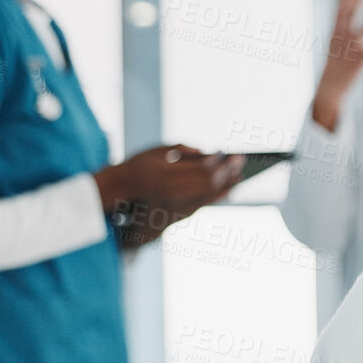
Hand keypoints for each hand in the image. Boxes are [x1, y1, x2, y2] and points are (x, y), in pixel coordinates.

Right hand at [94, 145, 243, 248]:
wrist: (119, 195)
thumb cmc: (138, 166)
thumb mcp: (155, 151)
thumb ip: (181, 148)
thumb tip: (207, 152)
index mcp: (164, 174)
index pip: (200, 168)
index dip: (218, 161)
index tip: (229, 152)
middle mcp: (171, 193)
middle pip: (209, 182)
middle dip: (228, 170)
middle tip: (242, 160)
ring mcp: (175, 205)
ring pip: (209, 195)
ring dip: (228, 183)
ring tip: (241, 173)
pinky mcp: (179, 214)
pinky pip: (204, 204)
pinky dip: (219, 195)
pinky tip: (230, 188)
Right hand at [312, 0, 362, 130]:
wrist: (329, 89)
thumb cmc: (334, 69)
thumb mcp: (334, 49)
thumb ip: (340, 37)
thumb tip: (347, 27)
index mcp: (334, 35)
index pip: (339, 12)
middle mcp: (342, 38)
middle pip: (350, 13)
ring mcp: (352, 48)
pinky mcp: (361, 59)